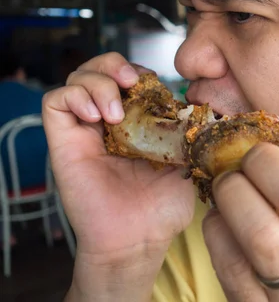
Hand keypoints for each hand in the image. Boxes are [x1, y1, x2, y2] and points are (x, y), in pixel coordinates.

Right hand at [42, 53, 195, 295]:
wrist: (139, 238)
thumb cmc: (162, 206)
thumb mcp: (188, 159)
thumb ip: (190, 130)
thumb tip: (200, 105)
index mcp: (138, 121)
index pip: (129, 76)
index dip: (139, 70)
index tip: (154, 83)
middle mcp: (109, 121)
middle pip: (99, 69)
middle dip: (114, 64)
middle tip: (131, 82)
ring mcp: (85, 131)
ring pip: (76, 79)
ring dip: (97, 82)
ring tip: (115, 112)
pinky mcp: (64, 142)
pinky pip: (54, 102)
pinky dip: (74, 97)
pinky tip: (96, 117)